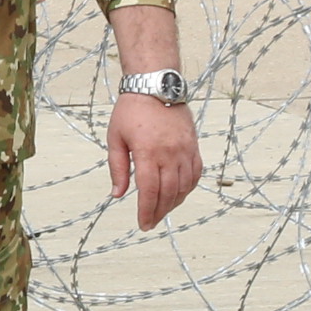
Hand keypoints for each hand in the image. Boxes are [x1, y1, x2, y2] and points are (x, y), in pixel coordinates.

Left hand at [108, 94, 202, 230]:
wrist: (155, 86)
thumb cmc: (131, 110)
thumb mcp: (115, 138)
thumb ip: (118, 168)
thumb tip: (118, 194)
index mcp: (148, 152)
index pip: (150, 191)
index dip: (147, 211)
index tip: (143, 224)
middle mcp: (170, 153)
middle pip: (168, 193)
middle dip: (159, 212)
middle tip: (151, 222)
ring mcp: (185, 150)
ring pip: (184, 186)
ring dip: (174, 203)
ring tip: (162, 211)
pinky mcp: (194, 146)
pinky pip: (195, 173)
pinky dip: (187, 188)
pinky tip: (178, 194)